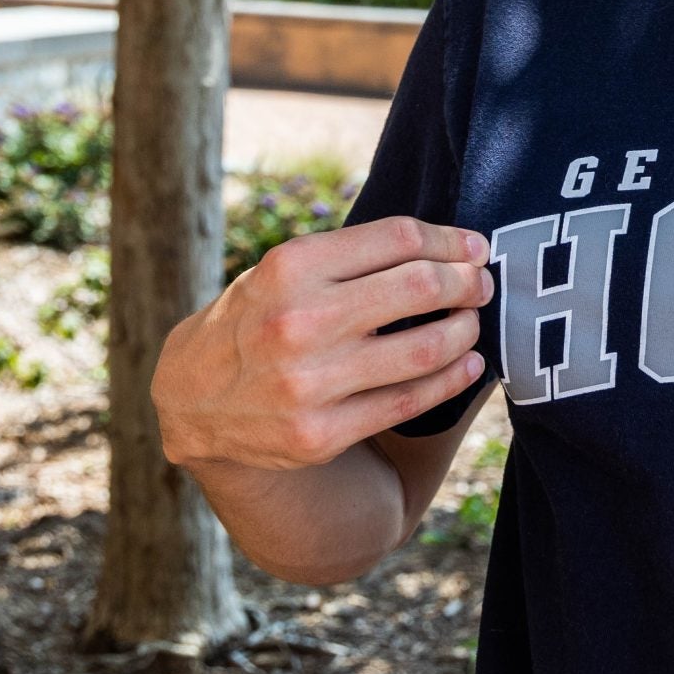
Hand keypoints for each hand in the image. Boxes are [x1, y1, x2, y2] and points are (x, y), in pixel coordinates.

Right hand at [154, 215, 494, 472]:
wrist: (190, 397)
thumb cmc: (258, 317)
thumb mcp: (284, 270)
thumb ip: (353, 256)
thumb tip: (451, 247)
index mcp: (290, 267)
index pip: (398, 238)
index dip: (450, 240)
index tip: (474, 247)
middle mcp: (299, 322)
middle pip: (421, 287)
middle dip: (467, 282)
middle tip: (482, 283)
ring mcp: (310, 383)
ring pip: (426, 347)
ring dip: (466, 330)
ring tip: (473, 322)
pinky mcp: (320, 434)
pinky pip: (409, 401)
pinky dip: (451, 379)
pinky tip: (467, 363)